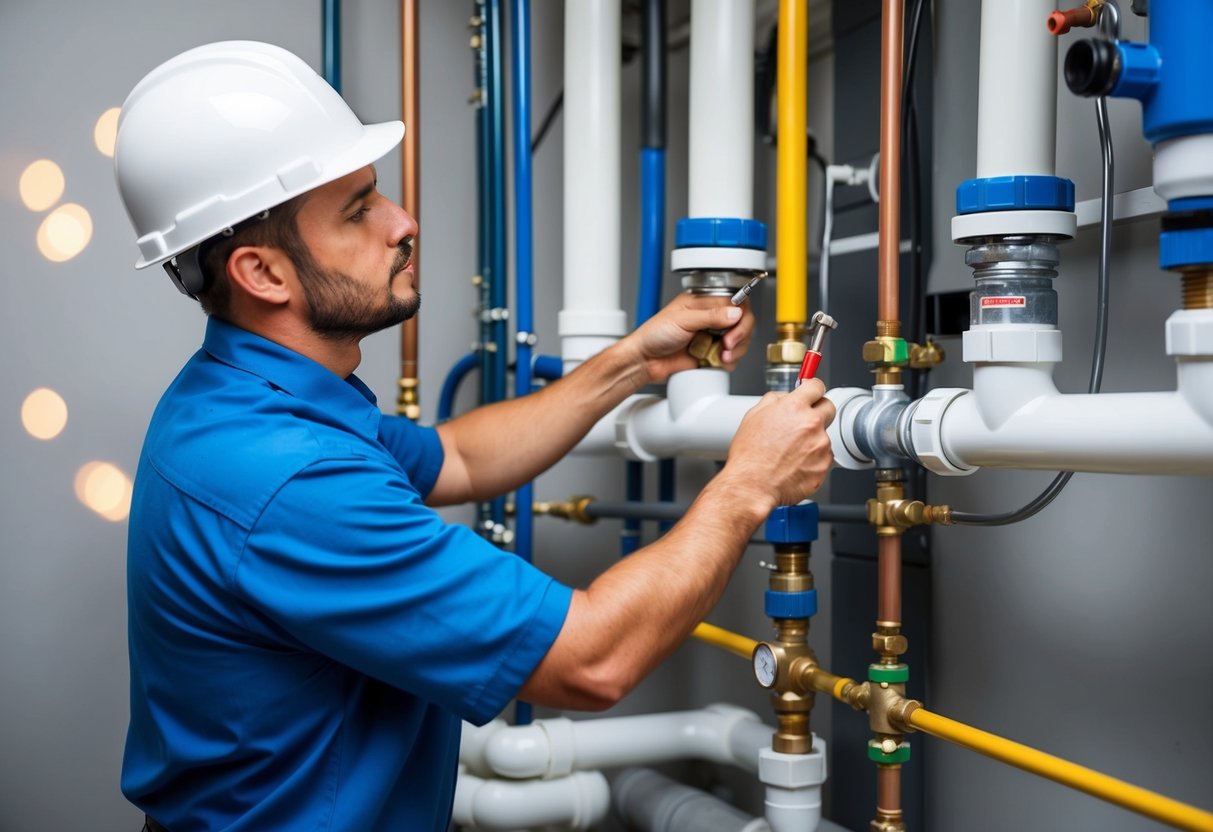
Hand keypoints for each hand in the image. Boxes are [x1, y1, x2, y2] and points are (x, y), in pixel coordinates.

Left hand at [623, 294, 754, 383]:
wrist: (645, 362)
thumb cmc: (653, 335)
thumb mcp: (682, 320)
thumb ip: (710, 316)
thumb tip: (734, 313)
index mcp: (702, 302)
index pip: (734, 302)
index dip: (739, 316)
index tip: (734, 327)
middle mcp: (709, 318)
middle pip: (742, 321)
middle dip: (740, 335)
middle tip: (727, 344)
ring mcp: (712, 336)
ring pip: (740, 340)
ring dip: (736, 350)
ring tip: (721, 356)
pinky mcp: (711, 353)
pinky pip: (731, 356)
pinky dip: (729, 361)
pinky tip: (717, 361)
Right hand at [720, 379, 835, 510]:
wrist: (752, 485)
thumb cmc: (749, 455)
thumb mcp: (753, 416)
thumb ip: (773, 400)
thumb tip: (784, 397)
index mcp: (794, 407)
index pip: (816, 386)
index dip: (812, 388)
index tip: (811, 392)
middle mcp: (811, 424)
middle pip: (829, 407)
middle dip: (818, 411)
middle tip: (802, 422)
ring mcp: (820, 445)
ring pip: (824, 435)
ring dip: (812, 440)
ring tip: (789, 451)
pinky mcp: (824, 466)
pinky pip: (823, 457)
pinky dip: (812, 459)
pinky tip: (794, 464)